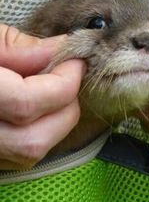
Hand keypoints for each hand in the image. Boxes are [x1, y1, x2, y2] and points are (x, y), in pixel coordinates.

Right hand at [0, 24, 85, 169]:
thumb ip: (18, 47)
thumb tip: (61, 49)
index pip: (26, 104)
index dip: (63, 82)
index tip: (76, 60)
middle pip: (33, 141)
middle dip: (65, 107)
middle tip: (69, 76)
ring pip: (29, 152)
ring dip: (57, 120)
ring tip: (57, 89)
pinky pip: (21, 154)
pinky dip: (42, 129)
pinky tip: (41, 107)